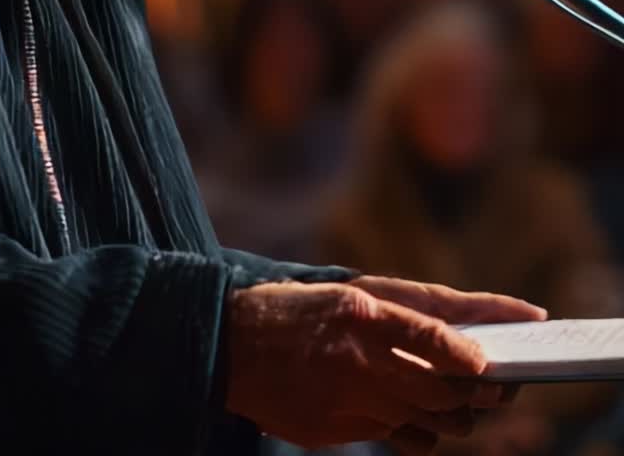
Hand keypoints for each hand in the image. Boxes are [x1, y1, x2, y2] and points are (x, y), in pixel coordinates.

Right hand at [225, 280, 544, 450]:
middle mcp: (356, 356)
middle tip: (501, 386)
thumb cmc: (292, 310)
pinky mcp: (336, 429)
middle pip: (436, 384)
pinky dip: (417, 432)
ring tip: (468, 407)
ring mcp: (345, 398)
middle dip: (476, 390)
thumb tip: (457, 338)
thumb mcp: (343, 294)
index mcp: (360, 310)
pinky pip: (393, 436)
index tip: (491, 362)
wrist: (230, 345)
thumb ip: (396, 315)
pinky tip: (425, 423)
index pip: (429, 334)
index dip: (466, 353)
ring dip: (454, 415)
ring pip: (422, 417)